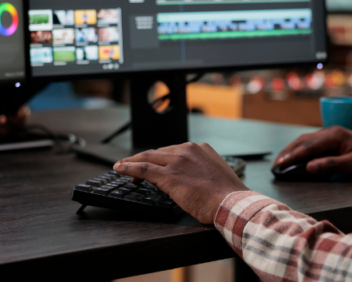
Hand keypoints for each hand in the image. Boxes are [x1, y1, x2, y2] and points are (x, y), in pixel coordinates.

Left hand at [114, 142, 248, 223]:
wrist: (231, 202)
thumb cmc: (227, 195)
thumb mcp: (215, 175)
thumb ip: (202, 172)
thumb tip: (193, 181)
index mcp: (200, 149)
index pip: (173, 151)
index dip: (160, 158)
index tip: (154, 164)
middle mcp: (187, 150)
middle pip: (158, 153)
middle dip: (144, 159)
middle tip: (133, 167)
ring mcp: (177, 161)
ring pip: (147, 158)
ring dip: (132, 162)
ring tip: (122, 166)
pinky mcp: (168, 175)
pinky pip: (143, 168)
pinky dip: (129, 168)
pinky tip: (120, 169)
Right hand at [275, 126, 351, 178]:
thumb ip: (331, 165)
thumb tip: (308, 167)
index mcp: (335, 135)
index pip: (308, 146)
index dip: (292, 156)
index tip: (280, 165)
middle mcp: (331, 132)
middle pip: (303, 141)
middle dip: (288, 152)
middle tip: (276, 165)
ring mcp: (332, 135)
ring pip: (307, 141)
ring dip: (293, 151)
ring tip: (281, 162)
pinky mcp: (334, 141)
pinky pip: (313, 145)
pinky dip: (302, 151)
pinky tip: (297, 159)